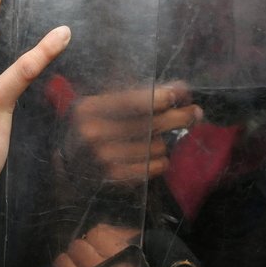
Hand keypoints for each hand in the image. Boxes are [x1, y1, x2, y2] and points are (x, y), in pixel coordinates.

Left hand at [42, 223, 139, 266]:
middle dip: (82, 253)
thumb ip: (128, 245)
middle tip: (89, 263)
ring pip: (61, 262)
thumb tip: (113, 232)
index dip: (98, 240)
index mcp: (123, 261)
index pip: (97, 234)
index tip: (102, 249)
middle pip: (77, 247)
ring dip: (67, 266)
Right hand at [66, 83, 201, 183]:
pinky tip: (155, 156)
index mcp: (89, 108)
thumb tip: (180, 89)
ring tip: (155, 138)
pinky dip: (161, 161)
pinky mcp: (113, 177)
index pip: (131, 101)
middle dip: (178, 116)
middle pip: (149, 123)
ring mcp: (102, 157)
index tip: (179, 94)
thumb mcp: (105, 103)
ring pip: (156, 146)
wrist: (70, 164)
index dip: (160, 97)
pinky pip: (154, 167)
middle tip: (194, 112)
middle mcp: (93, 133)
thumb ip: (140, 93)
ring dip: (163, 141)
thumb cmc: (94, 125)